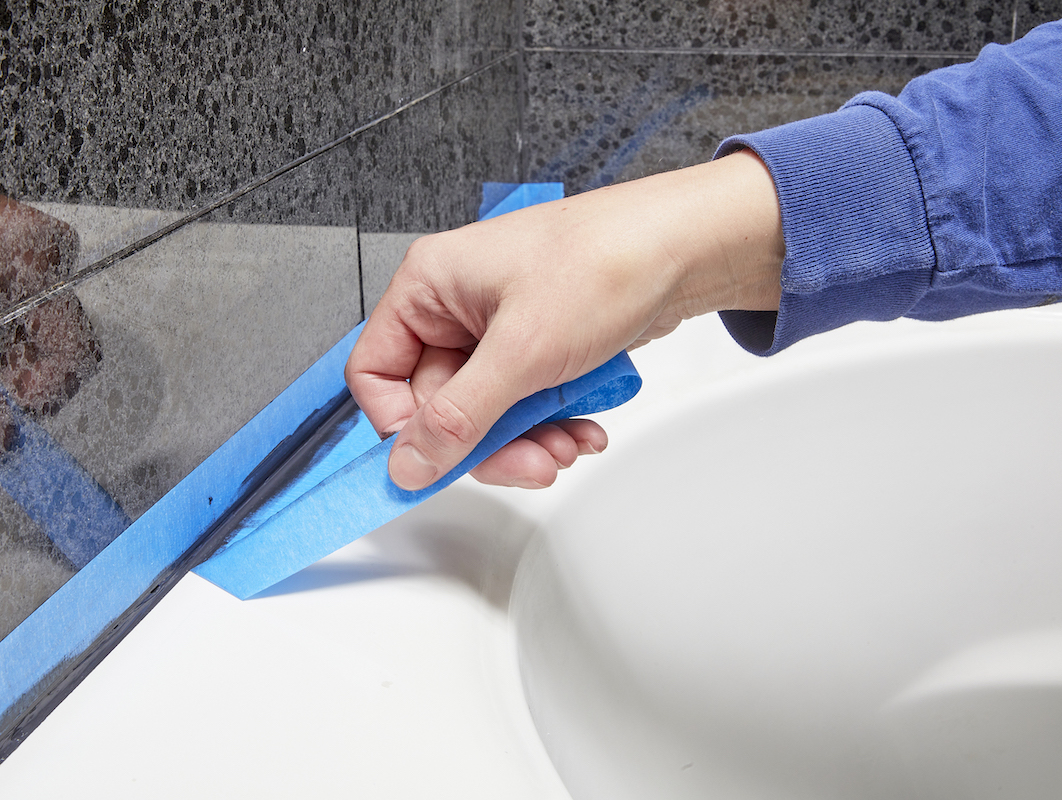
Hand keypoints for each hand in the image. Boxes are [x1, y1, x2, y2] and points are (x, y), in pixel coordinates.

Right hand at [345, 150, 783, 489]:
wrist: (686, 248)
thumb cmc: (605, 261)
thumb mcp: (522, 351)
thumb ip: (458, 416)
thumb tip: (409, 463)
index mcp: (429, 285)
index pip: (375, 372)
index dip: (399, 425)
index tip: (436, 460)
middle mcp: (456, 305)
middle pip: (437, 404)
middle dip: (487, 442)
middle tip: (530, 461)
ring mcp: (497, 326)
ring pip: (484, 412)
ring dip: (525, 440)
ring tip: (566, 443)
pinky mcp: (536, 344)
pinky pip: (522, 403)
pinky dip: (550, 424)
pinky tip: (583, 428)